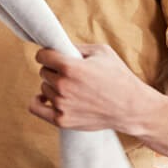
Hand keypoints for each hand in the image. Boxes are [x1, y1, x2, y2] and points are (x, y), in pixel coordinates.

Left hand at [28, 43, 143, 131]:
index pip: (42, 56)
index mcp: (70, 67)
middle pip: (43, 72)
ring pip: (44, 87)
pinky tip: (45, 97)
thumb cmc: (118, 77)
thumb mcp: (101, 52)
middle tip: (70, 73)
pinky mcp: (62, 120)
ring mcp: (62, 105)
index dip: (48, 54)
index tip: (53, 56)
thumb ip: (76, 47)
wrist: (131, 107)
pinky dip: (39, 101)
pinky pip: (36, 108)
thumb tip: (58, 47)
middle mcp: (63, 86)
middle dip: (54, 69)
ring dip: (53, 85)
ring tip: (72, 86)